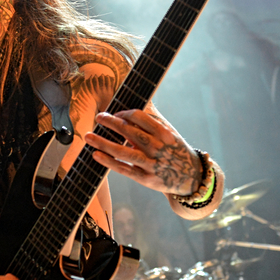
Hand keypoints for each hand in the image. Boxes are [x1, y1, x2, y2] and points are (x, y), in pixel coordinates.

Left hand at [85, 110, 200, 195]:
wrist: (192, 177)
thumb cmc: (176, 151)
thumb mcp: (170, 133)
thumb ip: (153, 119)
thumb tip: (142, 100)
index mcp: (163, 133)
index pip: (141, 117)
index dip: (125, 113)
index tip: (115, 113)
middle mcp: (157, 148)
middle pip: (130, 133)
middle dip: (112, 123)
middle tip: (99, 117)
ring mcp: (151, 164)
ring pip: (124, 152)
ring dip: (103, 143)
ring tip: (88, 136)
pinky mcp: (145, 179)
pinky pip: (124, 169)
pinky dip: (109, 162)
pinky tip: (96, 154)